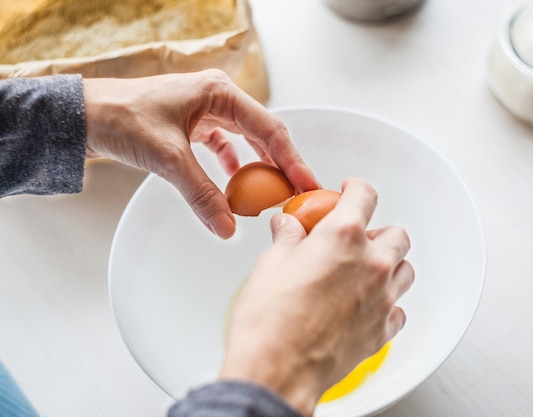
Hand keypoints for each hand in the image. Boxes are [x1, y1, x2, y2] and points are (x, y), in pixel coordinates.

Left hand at [82, 70, 318, 238]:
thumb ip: (201, 194)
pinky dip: (233, 165)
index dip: (292, 159)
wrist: (84, 116)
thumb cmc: (121, 118)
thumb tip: (228, 228)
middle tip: (296, 193)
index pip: (269, 129)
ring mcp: (206, 110)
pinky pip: (225, 145)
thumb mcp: (168, 159)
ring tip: (272, 192)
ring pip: (246, 140)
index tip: (307, 184)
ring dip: (259, 166)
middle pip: (263, 133)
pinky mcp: (194, 124)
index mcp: (219, 92)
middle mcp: (218, 97)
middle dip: (281, 164)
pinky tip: (236, 184)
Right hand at [219, 178, 413, 415]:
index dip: (357, 188)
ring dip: (390, 265)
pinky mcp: (382, 330)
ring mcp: (382, 298)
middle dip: (378, 232)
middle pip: (396, 234)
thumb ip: (288, 238)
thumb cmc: (270, 320)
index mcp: (343, 237)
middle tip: (356, 239)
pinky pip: (399, 310)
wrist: (277, 370)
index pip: (365, 195)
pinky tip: (367, 305)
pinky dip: (388, 303)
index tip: (352, 191)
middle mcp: (371, 264)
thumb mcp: (271, 264)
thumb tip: (287, 226)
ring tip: (366, 270)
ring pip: (406, 270)